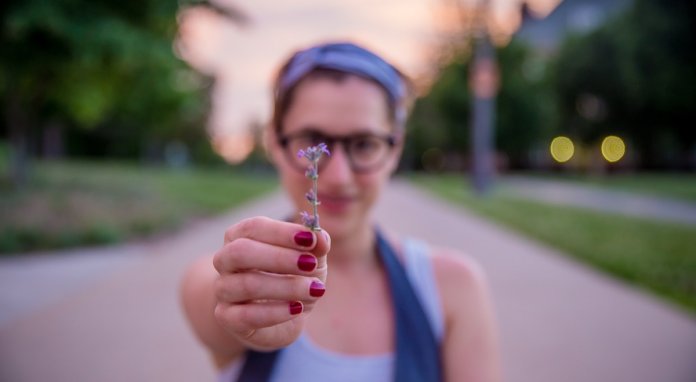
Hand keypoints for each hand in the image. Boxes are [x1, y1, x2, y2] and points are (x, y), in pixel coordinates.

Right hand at [212, 216, 329, 350]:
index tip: (310, 239)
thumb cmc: (292, 276)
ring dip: (286, 287)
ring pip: (246, 284)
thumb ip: (316, 245)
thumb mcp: (310, 259)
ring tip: (314, 290)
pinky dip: (275, 312)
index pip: (254, 227)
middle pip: (240, 252)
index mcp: (240, 236)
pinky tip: (297, 309)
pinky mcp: (227, 318)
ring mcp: (222, 290)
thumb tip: (320, 237)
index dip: (282, 232)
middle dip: (279, 258)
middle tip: (310, 264)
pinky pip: (245, 315)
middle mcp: (225, 260)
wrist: (280, 317)